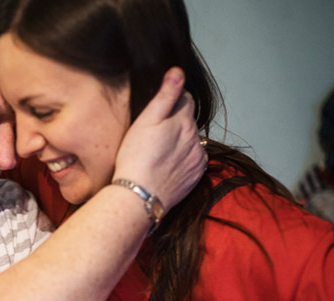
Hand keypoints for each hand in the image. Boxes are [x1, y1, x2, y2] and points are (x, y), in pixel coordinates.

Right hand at [112, 67, 205, 210]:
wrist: (140, 196)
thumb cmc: (136, 157)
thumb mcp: (146, 120)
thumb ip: (165, 95)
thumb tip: (178, 72)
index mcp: (183, 120)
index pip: (185, 99)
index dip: (172, 101)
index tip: (158, 111)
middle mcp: (195, 138)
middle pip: (188, 120)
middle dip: (176, 122)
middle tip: (154, 134)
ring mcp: (197, 157)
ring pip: (192, 140)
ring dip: (181, 141)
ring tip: (159, 152)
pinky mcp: (196, 175)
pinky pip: (194, 159)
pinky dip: (184, 158)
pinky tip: (167, 164)